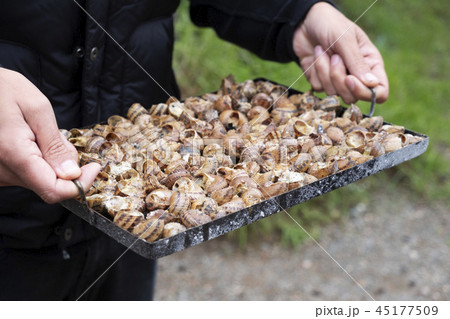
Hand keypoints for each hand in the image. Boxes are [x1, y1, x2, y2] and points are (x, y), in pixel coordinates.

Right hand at [0, 68, 99, 203]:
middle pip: (49, 185)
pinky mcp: (0, 171)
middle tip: (57, 136)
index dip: (80, 184)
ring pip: (40, 180)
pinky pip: (28, 174)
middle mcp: (3, 172)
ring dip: (51, 161)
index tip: (94, 167)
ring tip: (38, 133)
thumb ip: (55, 145)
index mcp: (14, 155)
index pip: (53, 191)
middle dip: (65, 166)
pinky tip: (30, 139)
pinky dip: (39, 160)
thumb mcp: (37, 109)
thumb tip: (72, 174)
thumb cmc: (4, 89)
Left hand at [293, 2, 388, 103]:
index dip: (365, 92)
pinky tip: (314, 56)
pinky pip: (318, 88)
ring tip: (322, 51)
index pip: (379, 91)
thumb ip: (357, 62)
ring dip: (324, 72)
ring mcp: (338, 80)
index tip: (349, 79)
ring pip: (333, 93)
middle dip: (338, 79)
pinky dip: (314, 72)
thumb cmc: (330, 24)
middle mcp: (356, 75)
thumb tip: (372, 85)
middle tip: (334, 57)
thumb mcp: (345, 39)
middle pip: (352, 96)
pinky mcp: (322, 81)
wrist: (305, 21)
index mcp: (371, 63)